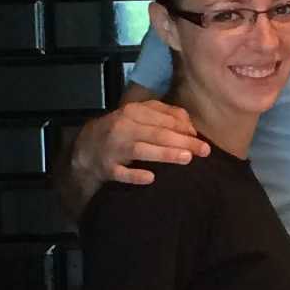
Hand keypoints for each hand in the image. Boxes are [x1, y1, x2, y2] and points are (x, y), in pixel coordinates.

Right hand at [78, 98, 209, 190]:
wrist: (85, 148)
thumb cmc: (121, 130)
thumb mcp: (139, 116)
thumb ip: (165, 115)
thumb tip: (190, 127)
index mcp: (133, 112)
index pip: (162, 118)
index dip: (183, 127)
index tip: (200, 137)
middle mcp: (123, 128)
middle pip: (157, 134)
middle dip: (182, 141)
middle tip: (204, 150)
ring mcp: (114, 149)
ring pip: (141, 151)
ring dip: (164, 154)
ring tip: (186, 158)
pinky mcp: (107, 168)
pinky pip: (121, 173)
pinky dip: (135, 175)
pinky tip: (150, 177)